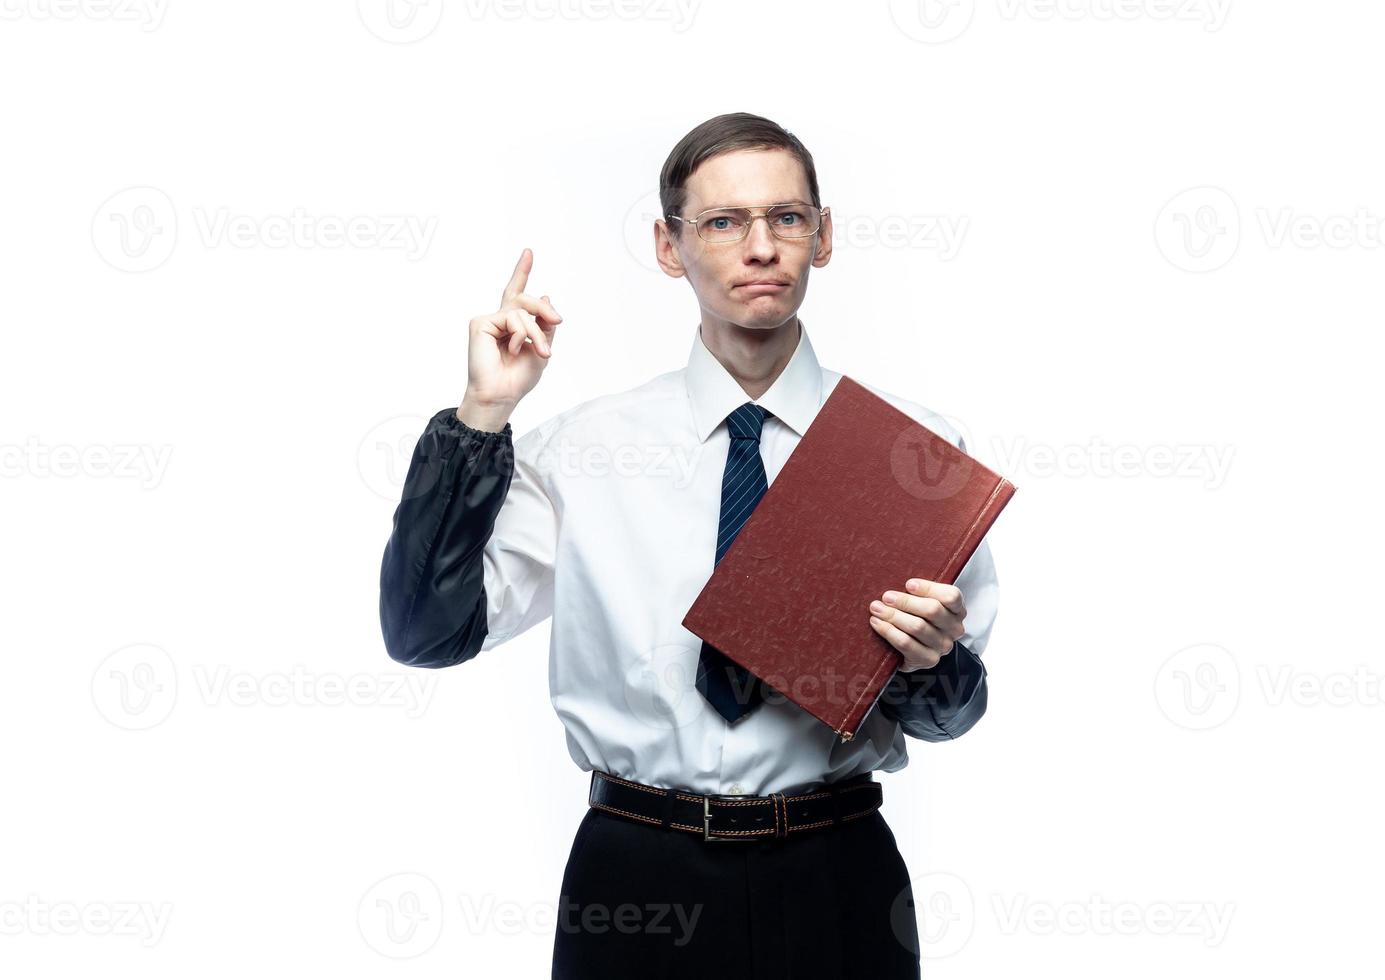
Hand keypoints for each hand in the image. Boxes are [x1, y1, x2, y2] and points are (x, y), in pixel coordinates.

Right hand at [460, 248, 562, 420]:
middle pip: (524, 299)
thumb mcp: (542, 348)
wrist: (502, 394)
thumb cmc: (518, 378)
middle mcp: (499, 320)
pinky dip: (521, 335)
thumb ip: (544, 324)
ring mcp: (489, 321)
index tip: (528, 253)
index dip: (522, 272)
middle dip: (544, 310)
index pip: (517, 295)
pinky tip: (513, 349)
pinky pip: (512, 318)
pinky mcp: (480, 323)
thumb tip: (544, 295)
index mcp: (513, 326)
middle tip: (557, 321)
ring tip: (540, 352)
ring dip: (537, 332)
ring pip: (523, 311)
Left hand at [868, 579, 967, 670]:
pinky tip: (877, 623)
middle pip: (932, 610)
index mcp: (957, 610)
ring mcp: (943, 646)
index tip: (908, 584)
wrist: (913, 650)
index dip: (929, 588)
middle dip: (905, 602)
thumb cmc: (917, 618)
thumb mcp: (923, 602)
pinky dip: (889, 632)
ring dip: (893, 616)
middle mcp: (954, 628)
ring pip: (917, 627)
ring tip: (877, 609)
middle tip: (886, 597)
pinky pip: (906, 644)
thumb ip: (918, 592)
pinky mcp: (929, 659)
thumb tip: (895, 576)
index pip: (951, 596)